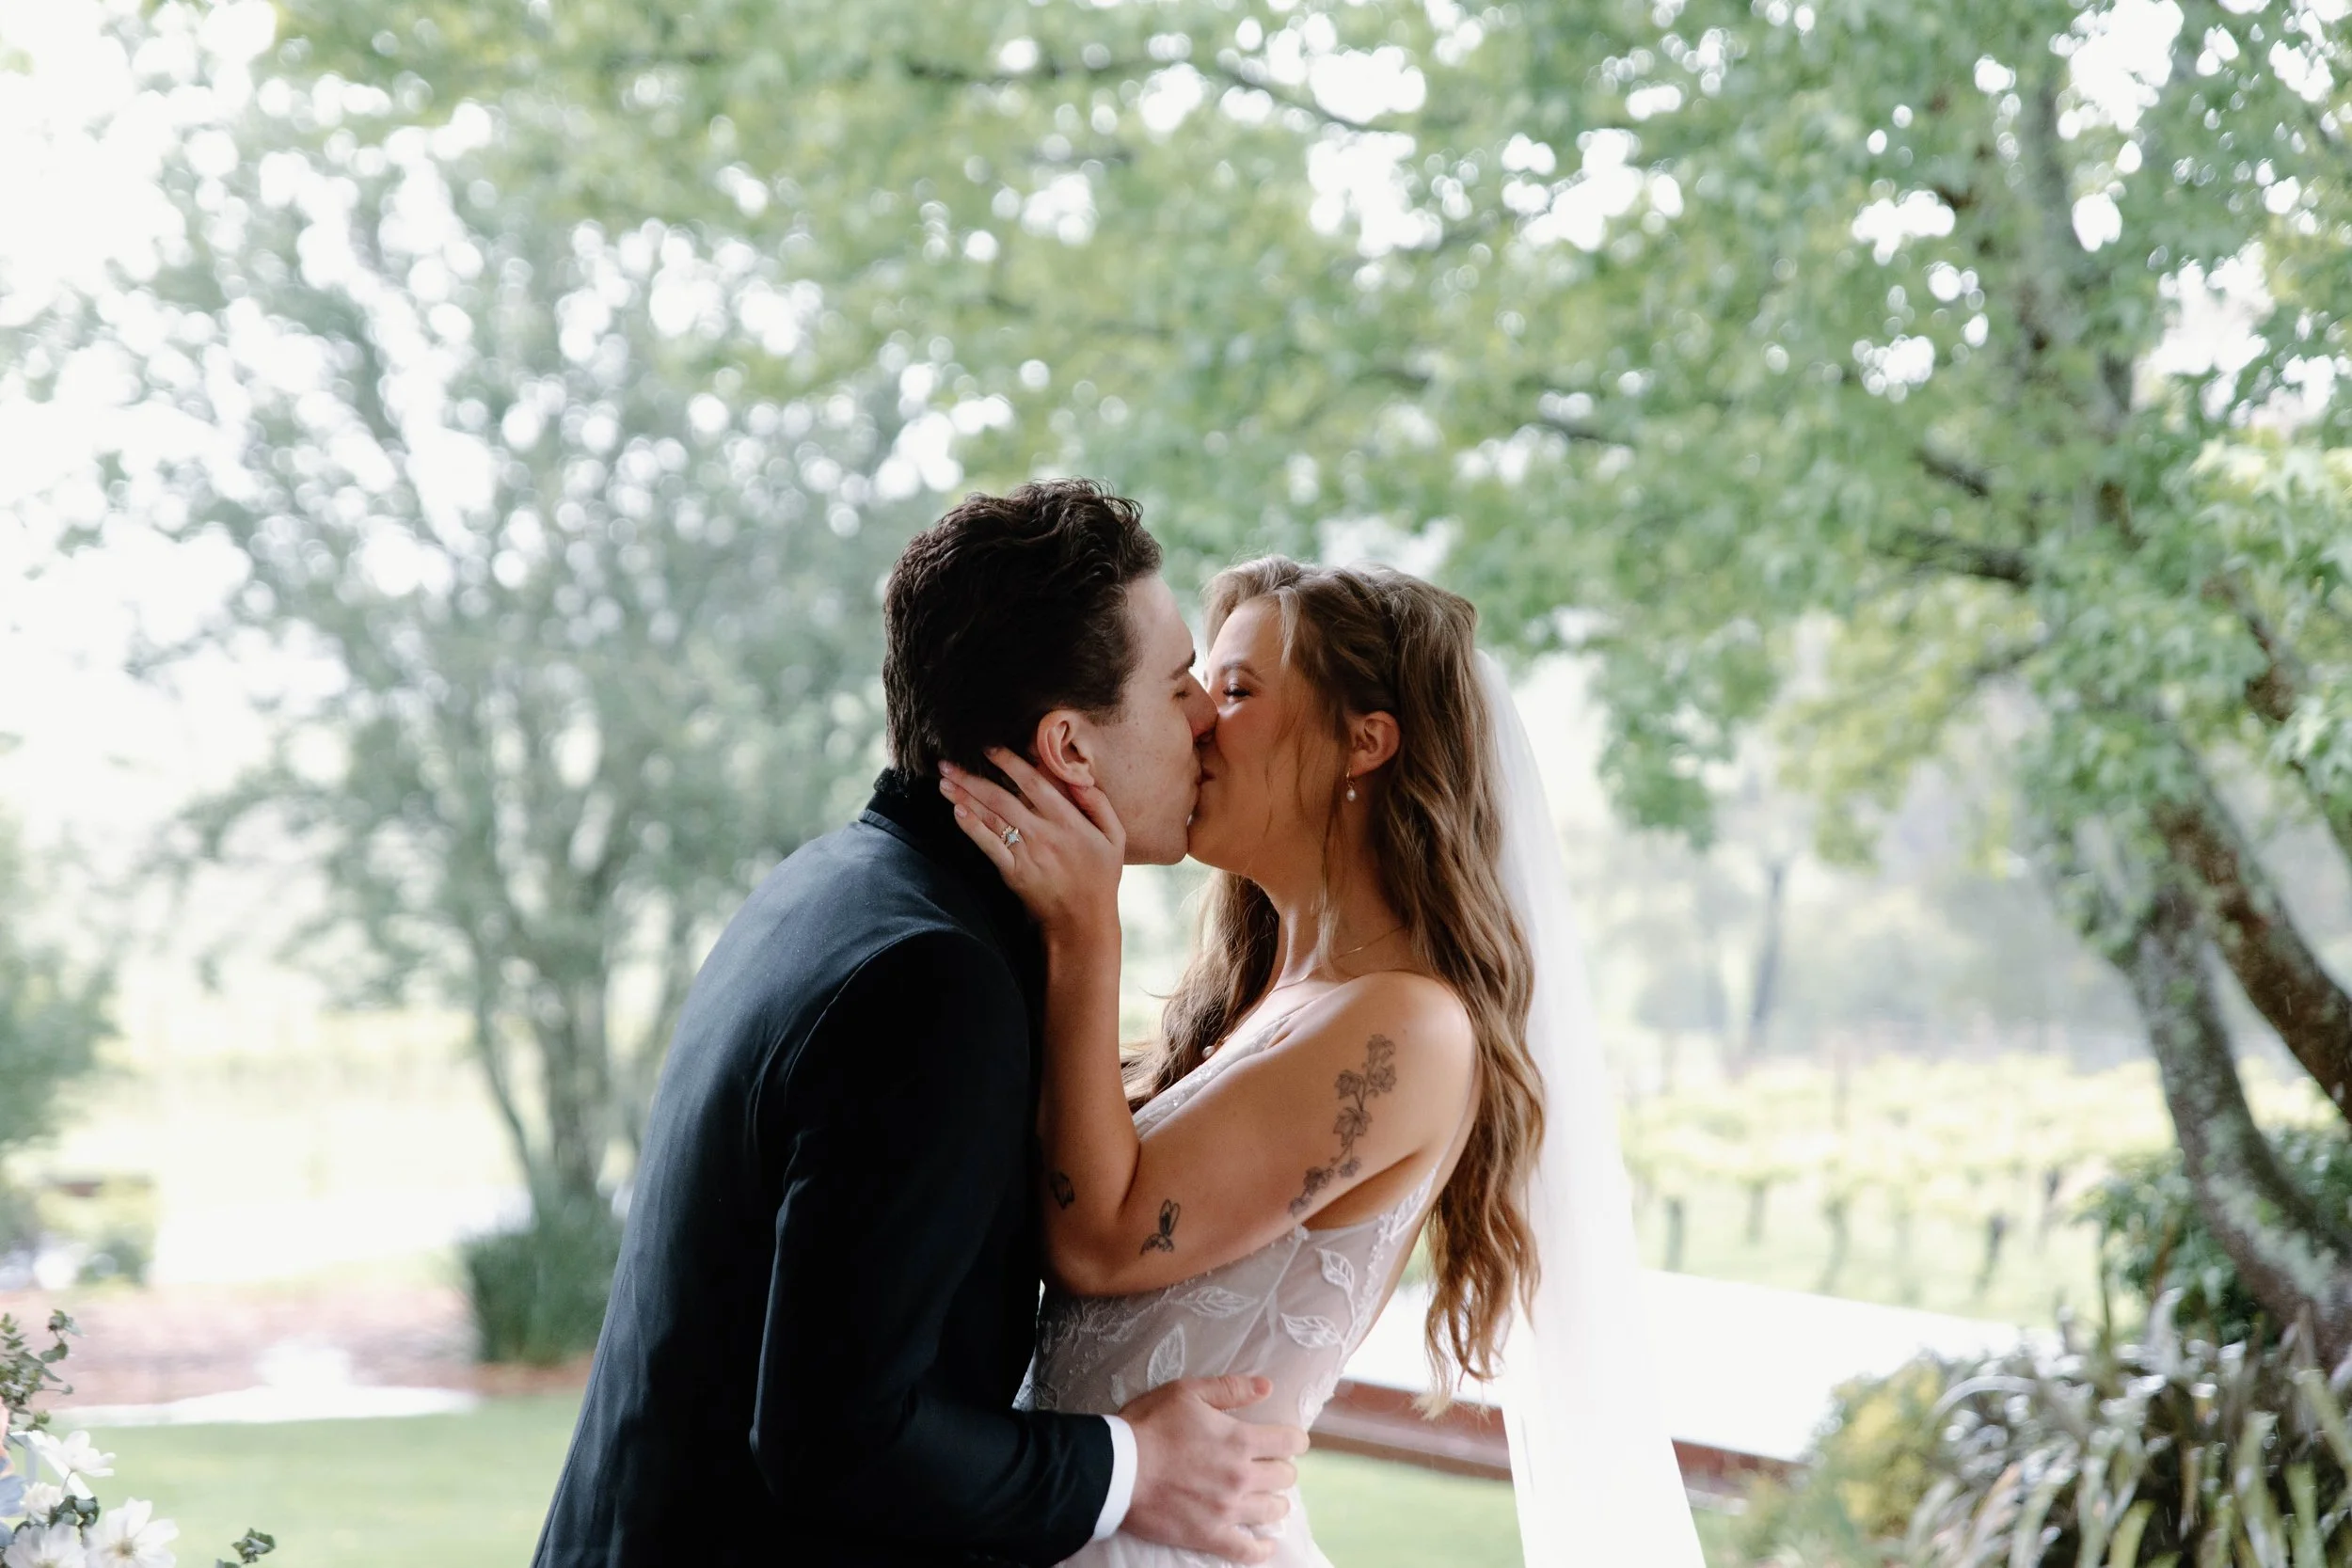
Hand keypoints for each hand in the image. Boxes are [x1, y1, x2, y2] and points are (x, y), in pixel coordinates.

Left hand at [940, 748, 1123, 941]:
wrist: (1083, 922)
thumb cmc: (1100, 876)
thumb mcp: (1114, 837)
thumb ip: (1098, 803)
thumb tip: (1078, 776)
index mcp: (1069, 820)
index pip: (1034, 782)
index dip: (1009, 762)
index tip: (988, 747)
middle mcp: (1044, 833)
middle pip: (1002, 798)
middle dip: (972, 778)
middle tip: (947, 761)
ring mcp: (1026, 853)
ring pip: (990, 818)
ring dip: (964, 797)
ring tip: (944, 781)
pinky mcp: (1013, 872)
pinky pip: (989, 846)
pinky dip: (971, 828)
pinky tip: (956, 811)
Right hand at [1117, 1375, 1307, 1564]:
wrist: (1116, 1470)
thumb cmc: (1148, 1426)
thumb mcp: (1187, 1393)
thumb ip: (1230, 1389)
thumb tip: (1267, 1387)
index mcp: (1240, 1440)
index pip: (1290, 1442)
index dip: (1294, 1440)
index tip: (1289, 1441)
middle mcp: (1241, 1477)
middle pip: (1285, 1477)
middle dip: (1281, 1469)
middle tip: (1268, 1467)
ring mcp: (1227, 1510)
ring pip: (1273, 1511)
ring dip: (1274, 1502)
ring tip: (1265, 1498)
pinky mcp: (1209, 1536)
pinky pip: (1247, 1550)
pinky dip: (1261, 1548)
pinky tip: (1264, 1544)